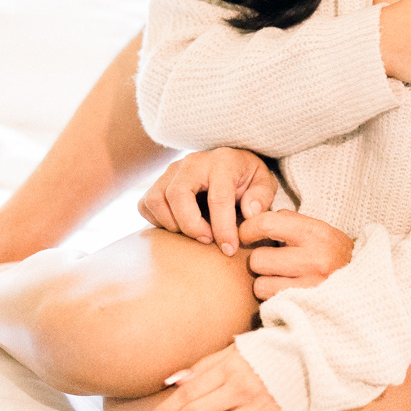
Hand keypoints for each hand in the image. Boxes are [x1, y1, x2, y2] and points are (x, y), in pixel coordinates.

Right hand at [138, 147, 277, 255]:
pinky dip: (157, 221)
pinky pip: (146, 205)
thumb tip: (249, 213)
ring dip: (172, 224)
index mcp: (223, 162)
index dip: (223, 228)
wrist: (231, 165)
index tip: (229, 249)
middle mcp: (193, 162)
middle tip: (206, 241)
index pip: (218, 197)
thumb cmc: (248, 179)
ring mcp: (171, 171)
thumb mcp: (264, 183)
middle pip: (177, 194)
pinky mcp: (158, 182)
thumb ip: (261, 197)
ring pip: (156, 199)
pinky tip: (179, 227)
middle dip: (190, 225)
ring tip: (193, 234)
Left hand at [241, 211, 353, 300]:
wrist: (367, 285)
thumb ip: (288, 221)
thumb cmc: (334, 254)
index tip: (246, 234)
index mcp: (316, 233)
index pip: (267, 224)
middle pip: (259, 259)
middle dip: (260, 261)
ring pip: (260, 284)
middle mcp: (314, 259)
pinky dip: (273, 298)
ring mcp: (310, 286)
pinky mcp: (306, 307)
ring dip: (265, 283)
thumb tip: (253, 216)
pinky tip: (285, 293)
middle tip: (272, 262)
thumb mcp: (319, 230)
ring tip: (280, 279)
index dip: (248, 229)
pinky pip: (270, 302)